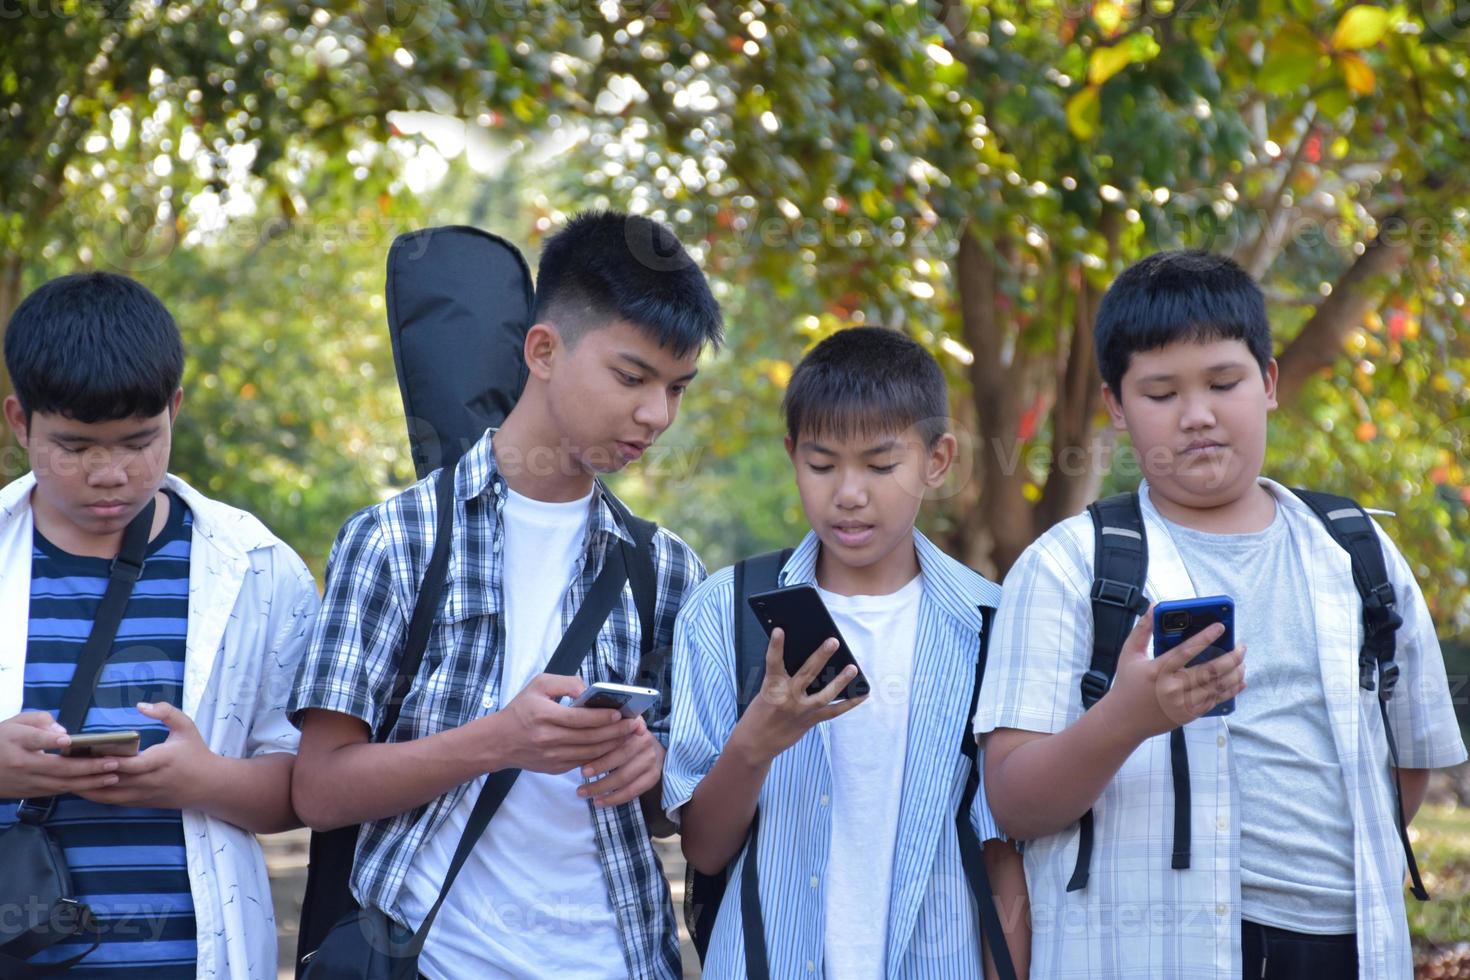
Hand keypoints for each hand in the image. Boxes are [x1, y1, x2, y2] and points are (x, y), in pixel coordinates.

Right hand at [0, 711, 121, 797]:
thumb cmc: (2, 739)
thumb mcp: (16, 722)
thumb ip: (40, 721)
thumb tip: (63, 734)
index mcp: (16, 741)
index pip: (34, 741)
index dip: (50, 741)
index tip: (67, 740)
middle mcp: (22, 764)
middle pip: (57, 768)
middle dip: (88, 766)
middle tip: (113, 762)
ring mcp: (27, 782)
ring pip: (61, 784)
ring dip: (89, 781)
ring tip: (113, 775)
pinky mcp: (30, 793)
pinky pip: (57, 791)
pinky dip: (78, 788)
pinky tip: (98, 784)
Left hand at [79, 702, 215, 809]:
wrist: (210, 785)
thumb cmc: (196, 753)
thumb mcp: (187, 727)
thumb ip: (166, 712)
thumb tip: (141, 705)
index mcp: (162, 760)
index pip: (133, 764)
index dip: (111, 761)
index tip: (90, 753)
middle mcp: (150, 780)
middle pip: (114, 780)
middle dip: (90, 773)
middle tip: (66, 763)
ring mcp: (144, 794)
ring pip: (109, 795)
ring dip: (88, 787)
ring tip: (67, 776)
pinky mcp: (141, 803)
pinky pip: (113, 801)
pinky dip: (96, 795)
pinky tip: (81, 786)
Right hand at [492, 674, 640, 775]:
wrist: (498, 742)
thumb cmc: (521, 709)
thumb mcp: (538, 685)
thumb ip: (566, 683)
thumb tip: (589, 690)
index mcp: (544, 715)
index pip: (580, 719)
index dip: (603, 717)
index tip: (621, 713)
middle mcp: (549, 739)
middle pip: (590, 738)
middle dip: (616, 732)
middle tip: (635, 725)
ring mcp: (552, 757)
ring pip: (590, 754)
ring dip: (613, 745)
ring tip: (629, 735)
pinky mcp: (555, 768)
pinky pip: (584, 763)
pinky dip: (601, 756)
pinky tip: (614, 746)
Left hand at [577, 716, 663, 807]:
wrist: (653, 748)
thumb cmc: (625, 737)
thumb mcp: (618, 725)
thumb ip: (605, 724)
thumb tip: (585, 721)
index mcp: (634, 728)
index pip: (615, 742)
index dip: (598, 757)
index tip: (580, 768)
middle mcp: (646, 743)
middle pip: (620, 760)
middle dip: (598, 773)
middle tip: (578, 783)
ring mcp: (651, 761)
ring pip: (624, 778)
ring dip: (602, 789)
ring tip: (583, 793)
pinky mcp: (653, 777)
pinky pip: (633, 791)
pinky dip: (614, 799)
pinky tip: (599, 802)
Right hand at [734, 629, 867, 766]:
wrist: (755, 744)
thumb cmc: (759, 713)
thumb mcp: (765, 693)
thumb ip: (782, 679)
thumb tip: (810, 664)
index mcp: (772, 687)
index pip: (773, 662)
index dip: (775, 646)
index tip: (779, 630)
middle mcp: (788, 698)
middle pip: (807, 673)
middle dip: (821, 656)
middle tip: (834, 641)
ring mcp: (801, 711)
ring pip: (824, 694)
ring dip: (840, 680)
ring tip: (853, 667)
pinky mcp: (810, 721)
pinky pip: (834, 711)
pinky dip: (850, 703)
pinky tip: (863, 694)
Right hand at [1104, 607, 1245, 740]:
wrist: (1124, 720)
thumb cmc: (1127, 685)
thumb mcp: (1129, 654)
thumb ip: (1142, 629)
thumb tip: (1153, 607)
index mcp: (1158, 670)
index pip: (1187, 650)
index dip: (1206, 637)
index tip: (1221, 627)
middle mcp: (1173, 687)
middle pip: (1211, 670)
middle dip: (1232, 657)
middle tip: (1240, 647)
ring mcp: (1184, 703)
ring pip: (1219, 686)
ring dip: (1235, 673)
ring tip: (1242, 661)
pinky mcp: (1190, 714)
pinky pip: (1217, 701)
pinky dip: (1231, 690)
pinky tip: (1239, 680)